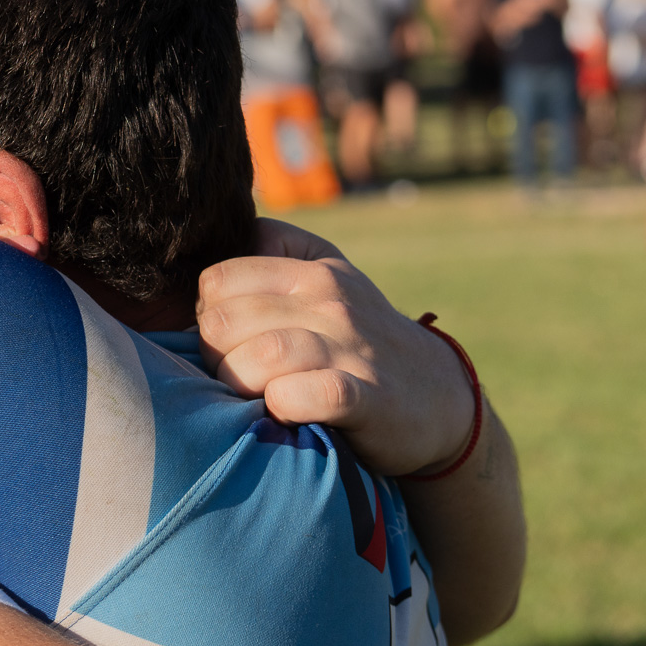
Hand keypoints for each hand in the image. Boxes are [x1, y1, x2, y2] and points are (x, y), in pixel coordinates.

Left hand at [196, 220, 475, 476]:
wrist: (440, 396)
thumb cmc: (361, 337)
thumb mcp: (330, 278)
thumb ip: (278, 251)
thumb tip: (227, 235)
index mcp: (314, 271)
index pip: (219, 280)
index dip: (205, 314)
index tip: (226, 340)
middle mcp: (331, 302)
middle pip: (224, 321)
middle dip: (215, 355)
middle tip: (233, 375)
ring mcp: (351, 348)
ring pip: (260, 356)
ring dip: (240, 383)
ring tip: (254, 395)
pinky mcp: (367, 398)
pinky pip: (306, 395)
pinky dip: (283, 405)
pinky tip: (284, 409)